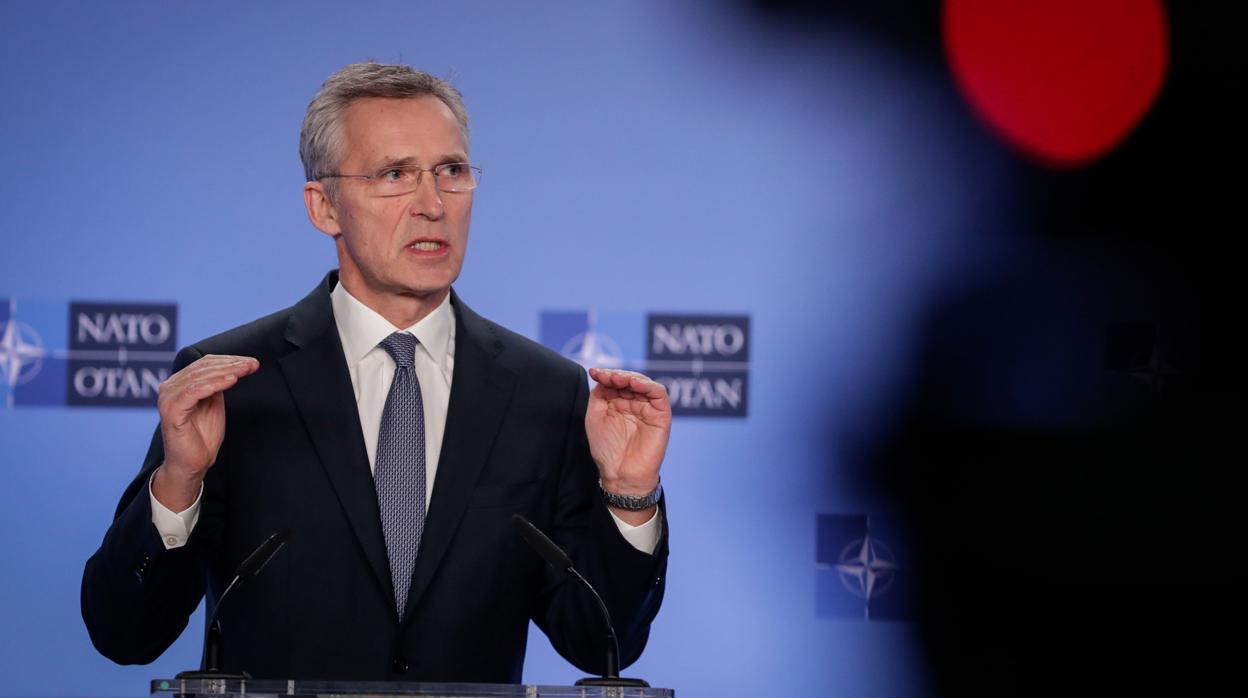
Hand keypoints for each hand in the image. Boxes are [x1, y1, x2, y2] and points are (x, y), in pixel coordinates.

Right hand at [152, 354, 258, 510]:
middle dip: (231, 365)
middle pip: (202, 368)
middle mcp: (170, 387)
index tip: (252, 362)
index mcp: (179, 383)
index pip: (205, 364)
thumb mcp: (214, 403)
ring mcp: (168, 398)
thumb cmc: (202, 435)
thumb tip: (235, 366)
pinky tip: (229, 381)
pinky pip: (192, 393)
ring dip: (224, 372)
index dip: (229, 360)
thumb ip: (218, 384)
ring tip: (243, 370)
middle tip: (252, 364)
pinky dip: (212, 385)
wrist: (193, 463)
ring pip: (198, 378)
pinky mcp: (170, 411)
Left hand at [585, 368, 670, 519]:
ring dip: (631, 376)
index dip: (605, 374)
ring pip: (644, 383)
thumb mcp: (595, 417)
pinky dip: (648, 385)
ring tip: (618, 378)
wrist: (620, 474)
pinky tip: (634, 383)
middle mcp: (635, 403)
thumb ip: (599, 395)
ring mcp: (648, 409)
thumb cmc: (607, 450)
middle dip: (617, 374)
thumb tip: (603, 376)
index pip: (616, 381)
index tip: (593, 372)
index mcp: (620, 403)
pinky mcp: (661, 415)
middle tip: (606, 375)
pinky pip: (658, 394)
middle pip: (630, 379)